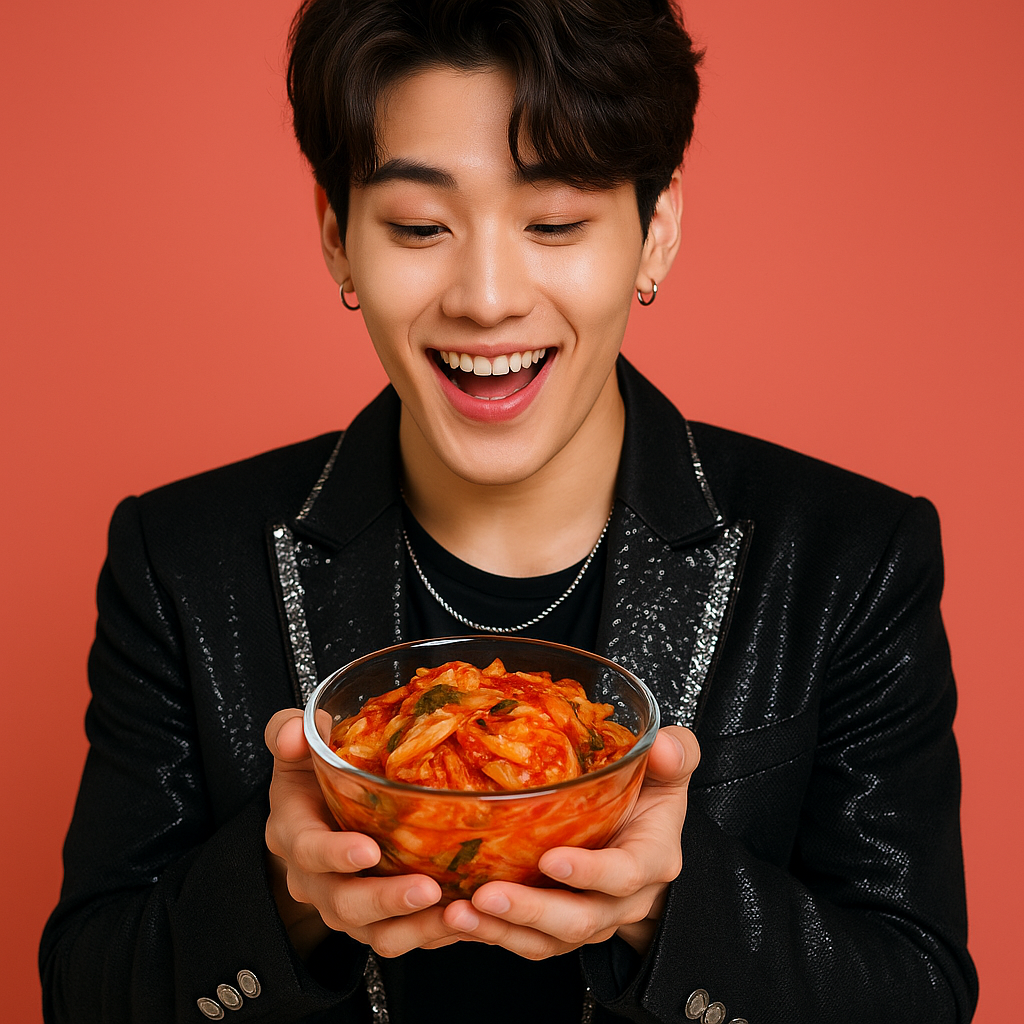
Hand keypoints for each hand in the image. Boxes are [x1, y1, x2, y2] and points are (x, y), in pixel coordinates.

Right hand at [264, 709, 467, 958]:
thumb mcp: (295, 750)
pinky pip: (406, 938)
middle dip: (385, 901)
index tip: (367, 849)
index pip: (309, 851)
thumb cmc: (311, 780)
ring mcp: (349, 907)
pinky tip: (470, 919)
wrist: (315, 819)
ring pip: (378, 935)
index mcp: (295, 835)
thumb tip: (295, 730)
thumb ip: (287, 732)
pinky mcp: (379, 921)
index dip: (335, 855)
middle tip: (425, 889)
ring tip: (456, 913)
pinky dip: (437, 934)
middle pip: (344, 905)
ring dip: (417, 929)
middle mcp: (318, 882)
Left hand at [442, 725, 699, 958]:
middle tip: (487, 895)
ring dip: (501, 930)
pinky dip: (492, 934)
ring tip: (459, 913)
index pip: (624, 874)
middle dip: (531, 911)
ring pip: (548, 940)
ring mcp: (588, 920)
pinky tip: (456, 918)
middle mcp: (621, 901)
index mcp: (650, 860)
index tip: (552, 859)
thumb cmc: (650, 801)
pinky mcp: (558, 929)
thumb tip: (661, 745)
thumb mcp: (668, 773)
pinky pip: (527, 942)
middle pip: (580, 919)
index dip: (590, 873)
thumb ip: (675, 756)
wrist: (645, 844)